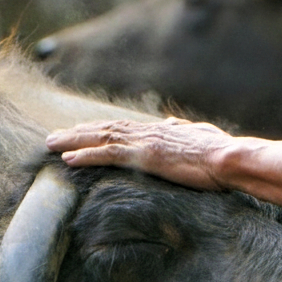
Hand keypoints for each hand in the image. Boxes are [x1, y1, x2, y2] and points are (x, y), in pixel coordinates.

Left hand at [46, 117, 236, 190]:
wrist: (230, 159)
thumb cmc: (221, 152)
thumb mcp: (200, 135)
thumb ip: (182, 128)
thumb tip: (171, 122)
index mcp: (159, 129)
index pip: (121, 127)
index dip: (97, 129)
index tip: (78, 132)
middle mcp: (147, 132)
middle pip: (104, 129)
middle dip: (76, 133)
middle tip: (52, 138)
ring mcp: (144, 143)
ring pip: (100, 138)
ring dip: (72, 141)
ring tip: (51, 145)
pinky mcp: (145, 156)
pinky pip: (108, 155)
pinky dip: (86, 155)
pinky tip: (68, 159)